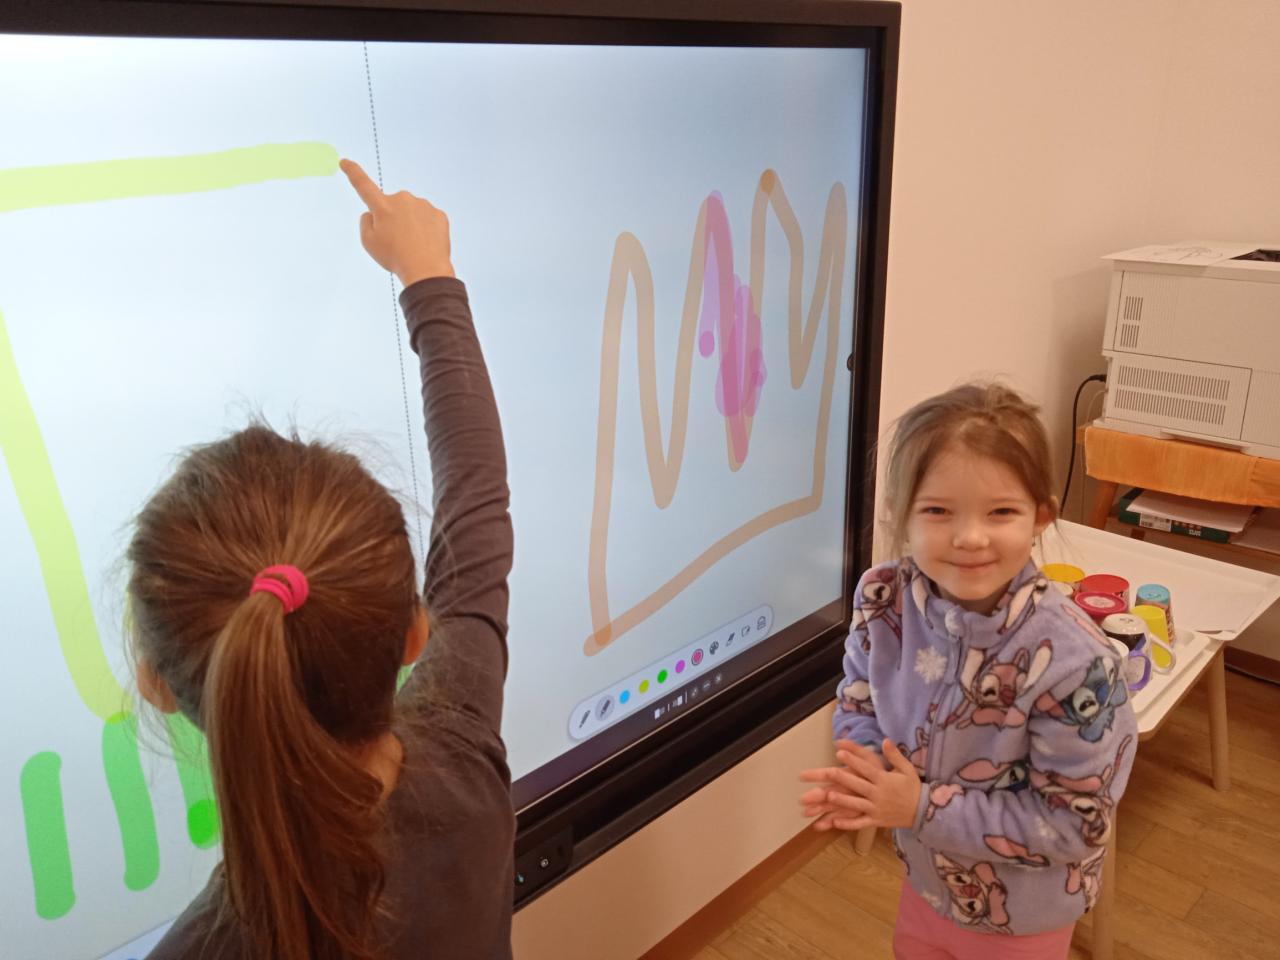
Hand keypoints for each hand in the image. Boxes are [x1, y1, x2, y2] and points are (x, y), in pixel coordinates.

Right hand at [340, 158, 454, 285]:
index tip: (344, 161)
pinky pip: (427, 219)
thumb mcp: (369, 242)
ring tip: (412, 245)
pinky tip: (425, 243)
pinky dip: (425, 229)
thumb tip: (372, 213)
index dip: (353, 172)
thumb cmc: (395, 258)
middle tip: (396, 241)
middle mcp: (402, 199)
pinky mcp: (438, 214)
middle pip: (392, 206)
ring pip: (411, 212)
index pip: (363, 185)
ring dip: (410, 224)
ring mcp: (422, 205)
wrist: (426, 270)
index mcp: (382, 206)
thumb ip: (366, 222)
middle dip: (392, 218)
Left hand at [798, 738, 921, 831]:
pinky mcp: (876, 821)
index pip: (866, 769)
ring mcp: (876, 809)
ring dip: (842, 800)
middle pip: (857, 785)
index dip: (853, 760)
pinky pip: (860, 823)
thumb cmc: (913, 788)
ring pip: (856, 804)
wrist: (923, 812)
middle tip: (827, 771)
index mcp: (885, 780)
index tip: (839, 752)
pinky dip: (848, 824)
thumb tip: (885, 740)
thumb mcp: (907, 769)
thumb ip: (895, 755)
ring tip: (828, 795)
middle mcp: (879, 794)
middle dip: (842, 778)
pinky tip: (834, 821)